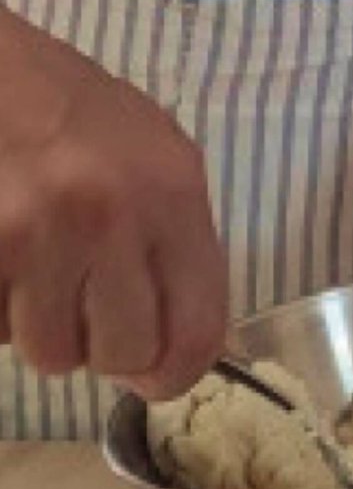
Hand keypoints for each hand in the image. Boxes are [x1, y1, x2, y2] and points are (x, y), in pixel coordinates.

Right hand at [0, 10, 226, 398]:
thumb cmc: (79, 111)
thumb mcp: (161, 155)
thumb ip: (180, 243)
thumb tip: (185, 344)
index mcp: (173, 192)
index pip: (196, 328)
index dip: (177, 372)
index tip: (160, 377)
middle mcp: (111, 215)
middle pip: (122, 353)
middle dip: (107, 346)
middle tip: (92, 306)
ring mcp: (36, 233)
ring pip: (52, 352)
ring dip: (46, 328)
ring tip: (44, 268)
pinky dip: (2, 307)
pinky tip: (8, 256)